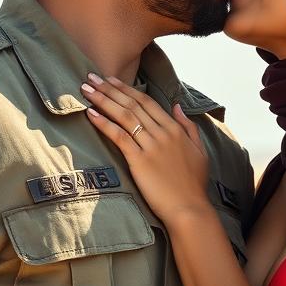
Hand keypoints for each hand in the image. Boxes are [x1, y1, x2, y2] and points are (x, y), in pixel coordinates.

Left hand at [81, 74, 209, 223]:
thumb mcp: (200, 151)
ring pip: (124, 116)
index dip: (126, 89)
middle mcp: (163, 133)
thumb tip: (178, 106)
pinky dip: (104, 123)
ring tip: (86, 89)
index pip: (147, 102)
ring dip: (102, 100)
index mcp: (175, 129)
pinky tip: (91, 113)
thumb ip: (189, 127)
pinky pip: (119, 136)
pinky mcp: (139, 161)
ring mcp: (151, 146)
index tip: (110, 80)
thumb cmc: (193, 184)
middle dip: (109, 89)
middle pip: (132, 104)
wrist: (189, 209)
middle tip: (91, 77)